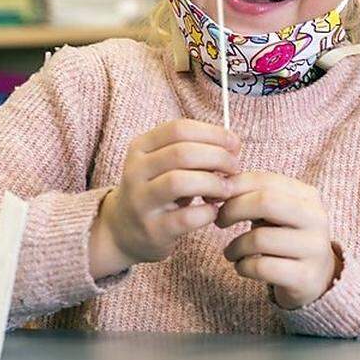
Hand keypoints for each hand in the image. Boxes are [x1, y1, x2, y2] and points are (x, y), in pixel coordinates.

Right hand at [89, 119, 240, 277]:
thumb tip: (232, 144)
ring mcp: (141, 202)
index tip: (234, 145)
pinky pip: (186, 217)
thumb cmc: (158, 189)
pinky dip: (207, 213)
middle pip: (182, 153)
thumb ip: (194, 150)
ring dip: (213, 184)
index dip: (213, 134)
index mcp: (141, 147)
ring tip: (226, 190)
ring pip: (179, 182)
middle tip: (234, 168)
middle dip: (218, 158)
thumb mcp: (166, 164)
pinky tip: (213, 212)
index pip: (179, 129)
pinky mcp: (152, 230)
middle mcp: (136, 171)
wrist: (124, 230)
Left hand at [216, 171, 339, 309]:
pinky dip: (243, 267)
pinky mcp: (306, 277)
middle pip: (265, 202)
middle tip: (219, 221)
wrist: (316, 279)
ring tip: (231, 252)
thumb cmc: (285, 238)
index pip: (265, 180)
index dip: (234, 186)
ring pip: (259, 238)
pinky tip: (242, 267)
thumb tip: (212, 190)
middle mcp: (316, 219)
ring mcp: (314, 249)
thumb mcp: (274, 213)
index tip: (214, 197)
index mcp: (307, 196)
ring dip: (235, 246)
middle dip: (233, 209)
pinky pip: (261, 267)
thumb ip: (251, 197)